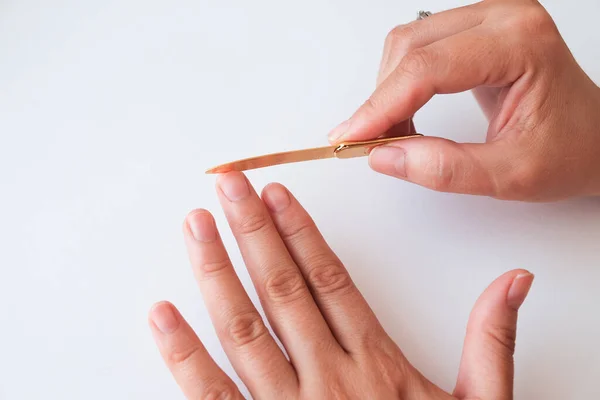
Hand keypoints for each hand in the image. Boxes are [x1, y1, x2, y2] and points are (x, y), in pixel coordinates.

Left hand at [149, 172, 533, 398]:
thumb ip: (490, 342)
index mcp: (376, 366)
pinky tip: (163, 317)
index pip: (330, 280)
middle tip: (227, 187)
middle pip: (282, 290)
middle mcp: (328, 380)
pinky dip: (184, 355)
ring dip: (216, 274)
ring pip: (244, 330)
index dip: (300, 232)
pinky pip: (214, 396)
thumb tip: (512, 282)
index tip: (276, 195)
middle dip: (252, 232)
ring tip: (196, 228)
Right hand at [328, 0, 599, 201]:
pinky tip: (407, 113)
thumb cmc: (572, 150)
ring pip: (406, 43)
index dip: (381, 105)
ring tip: (397, 133)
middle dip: (381, 99)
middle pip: (410, 47)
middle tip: (370, 144)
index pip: (428, 68)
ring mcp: (489, 18)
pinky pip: (419, 47)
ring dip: (388, 91)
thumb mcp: (512, 175)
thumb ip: (446, 169)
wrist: (596, 138)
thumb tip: (384, 156)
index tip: (351, 138)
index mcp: (520, 44)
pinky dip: (401, 83)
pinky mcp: (475, 30)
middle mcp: (503, 17)